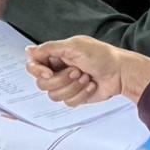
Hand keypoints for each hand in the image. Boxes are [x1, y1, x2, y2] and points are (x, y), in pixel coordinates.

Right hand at [25, 36, 149, 104]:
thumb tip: (28, 51)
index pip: (33, 66)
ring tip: (86, 77)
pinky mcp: (75, 97)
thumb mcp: (74, 46)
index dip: (37, 71)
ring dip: (73, 87)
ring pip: (54, 96)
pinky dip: (81, 94)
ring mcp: (66, 85)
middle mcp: (58, 70)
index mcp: (55, 56)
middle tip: (77, 70)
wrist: (121, 72)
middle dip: (62, 79)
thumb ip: (48, 49)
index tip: (48, 72)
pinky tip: (91, 85)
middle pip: (42, 84)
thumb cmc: (102, 56)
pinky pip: (68, 103)